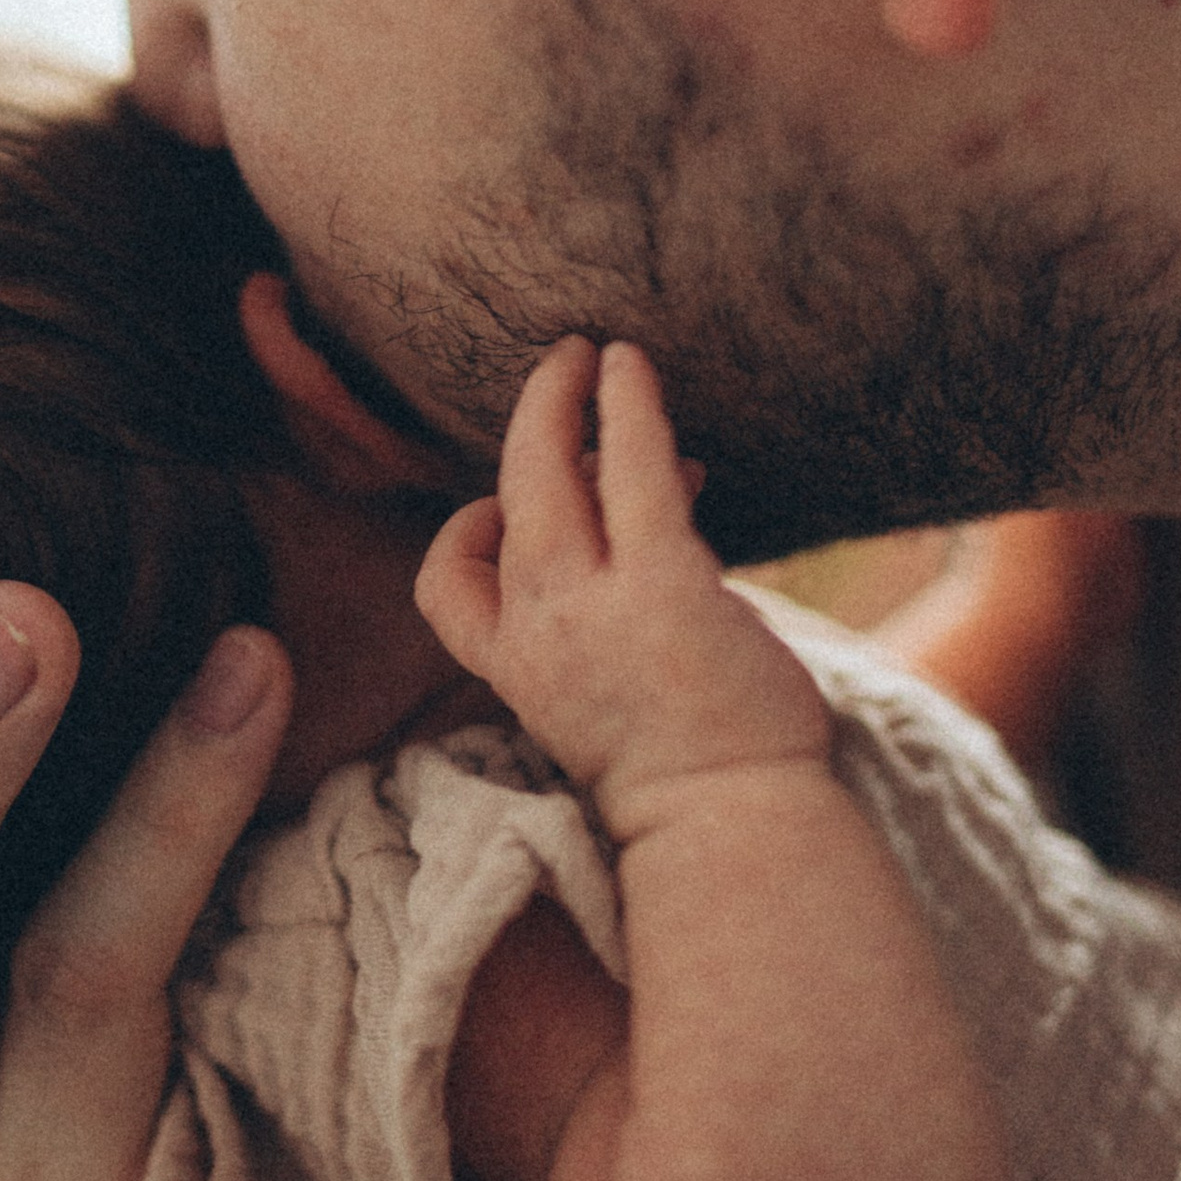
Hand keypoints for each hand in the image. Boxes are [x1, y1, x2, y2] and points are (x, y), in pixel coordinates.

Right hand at [416, 336, 826, 833]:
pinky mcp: (663, 584)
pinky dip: (628, 405)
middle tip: (559, 369)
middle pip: (501, 502)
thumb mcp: (615, 702)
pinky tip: (633, 367)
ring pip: (547, 472)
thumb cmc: (698, 770)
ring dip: (563, 397)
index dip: (468, 532)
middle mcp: (537, 635)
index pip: (446, 588)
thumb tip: (669, 493)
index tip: (517, 509)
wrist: (734, 826)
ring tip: (597, 355)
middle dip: (527, 423)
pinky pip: (631, 467)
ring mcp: (592, 608)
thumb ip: (610, 615)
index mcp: (517, 674)